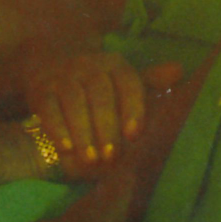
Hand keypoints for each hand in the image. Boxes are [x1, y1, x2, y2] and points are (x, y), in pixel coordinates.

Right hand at [25, 51, 182, 169]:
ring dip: (82, 131)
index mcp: (115, 63)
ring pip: (73, 101)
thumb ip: (150, 81)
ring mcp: (63, 75)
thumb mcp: (123, 79)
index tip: (134, 135)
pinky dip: (57, 128)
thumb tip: (179, 71)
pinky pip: (48, 107)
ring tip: (90, 159)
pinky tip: (65, 149)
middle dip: (106, 126)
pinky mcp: (41, 89)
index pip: (128, 82)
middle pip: (99, 93)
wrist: (51, 63)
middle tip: (111, 156)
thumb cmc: (97, 82)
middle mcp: (89, 65)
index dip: (132, 107)